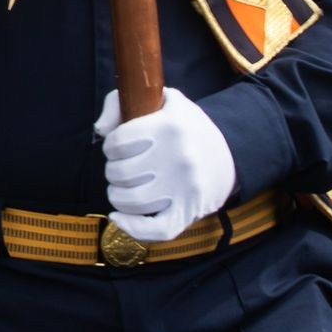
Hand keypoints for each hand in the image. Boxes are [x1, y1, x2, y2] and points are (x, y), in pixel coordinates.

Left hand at [96, 87, 235, 243]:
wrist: (231, 155)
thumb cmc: (186, 127)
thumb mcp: (162, 100)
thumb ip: (120, 102)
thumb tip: (100, 129)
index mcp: (170, 127)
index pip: (116, 142)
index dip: (110, 146)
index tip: (118, 147)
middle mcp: (179, 158)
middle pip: (119, 173)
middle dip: (113, 170)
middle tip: (123, 167)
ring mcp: (186, 189)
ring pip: (130, 200)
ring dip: (117, 195)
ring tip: (123, 187)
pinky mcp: (190, 212)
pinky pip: (157, 230)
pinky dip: (132, 228)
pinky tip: (118, 217)